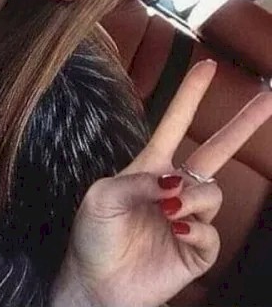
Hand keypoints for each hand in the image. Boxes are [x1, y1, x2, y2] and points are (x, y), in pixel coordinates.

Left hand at [53, 60, 271, 306]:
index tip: (207, 64)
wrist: (96, 283)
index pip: (176, 122)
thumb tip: (173, 181)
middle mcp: (174, 187)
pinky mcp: (197, 249)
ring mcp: (189, 218)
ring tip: (168, 211)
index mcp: (150, 166)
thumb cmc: (93, 234)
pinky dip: (198, 228)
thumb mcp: (101, 197)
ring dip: (192, 197)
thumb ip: (136, 181)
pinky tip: (178, 231)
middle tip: (268, 96)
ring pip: (212, 192)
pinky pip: (212, 231)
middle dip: (243, 124)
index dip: (191, 94)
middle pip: (217, 150)